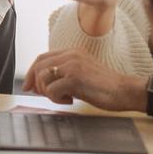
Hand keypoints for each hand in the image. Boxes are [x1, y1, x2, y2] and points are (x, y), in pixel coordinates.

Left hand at [22, 48, 145, 111]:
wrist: (125, 91)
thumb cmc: (104, 87)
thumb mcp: (81, 74)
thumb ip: (63, 74)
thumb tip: (39, 84)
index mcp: (72, 52)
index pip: (42, 58)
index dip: (31, 73)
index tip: (28, 87)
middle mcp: (70, 55)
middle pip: (39, 66)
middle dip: (36, 84)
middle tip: (45, 96)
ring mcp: (72, 65)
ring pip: (42, 78)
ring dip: (48, 92)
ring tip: (63, 98)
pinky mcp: (75, 77)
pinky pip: (51, 90)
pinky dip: (56, 99)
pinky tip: (70, 100)